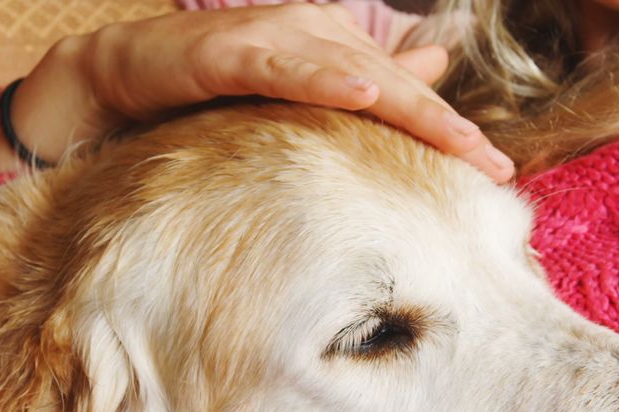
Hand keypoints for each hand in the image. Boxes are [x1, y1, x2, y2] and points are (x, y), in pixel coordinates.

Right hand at [0, 4, 513, 181]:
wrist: (121, 75)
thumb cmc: (211, 90)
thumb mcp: (297, 98)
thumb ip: (359, 85)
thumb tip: (427, 70)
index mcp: (334, 49)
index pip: (405, 94)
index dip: (451, 128)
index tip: (498, 170)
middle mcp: (314, 35)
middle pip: (394, 85)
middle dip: (446, 126)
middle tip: (493, 165)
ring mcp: (274, 38)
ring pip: (354, 74)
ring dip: (409, 105)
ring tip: (458, 137)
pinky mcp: (229, 50)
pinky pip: (285, 66)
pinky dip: (326, 78)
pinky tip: (367, 92)